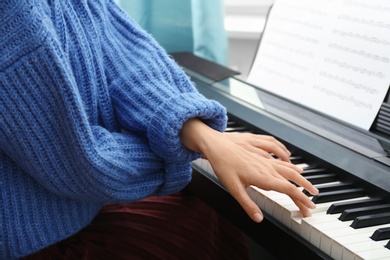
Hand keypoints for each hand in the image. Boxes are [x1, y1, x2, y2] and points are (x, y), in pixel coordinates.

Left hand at [180, 119, 318, 222]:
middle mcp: (267, 166)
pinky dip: (286, 155)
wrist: (215, 144)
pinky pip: (277, 149)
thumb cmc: (223, 166)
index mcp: (263, 177)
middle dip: (304, 188)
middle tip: (313, 197)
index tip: (309, 206)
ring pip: (286, 164)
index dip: (301, 199)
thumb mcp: (234, 189)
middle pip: (292, 177)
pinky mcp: (258, 147)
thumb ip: (248, 204)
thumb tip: (259, 219)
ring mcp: (263, 155)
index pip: (288, 190)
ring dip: (297, 173)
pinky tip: (288, 156)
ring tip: (305, 179)